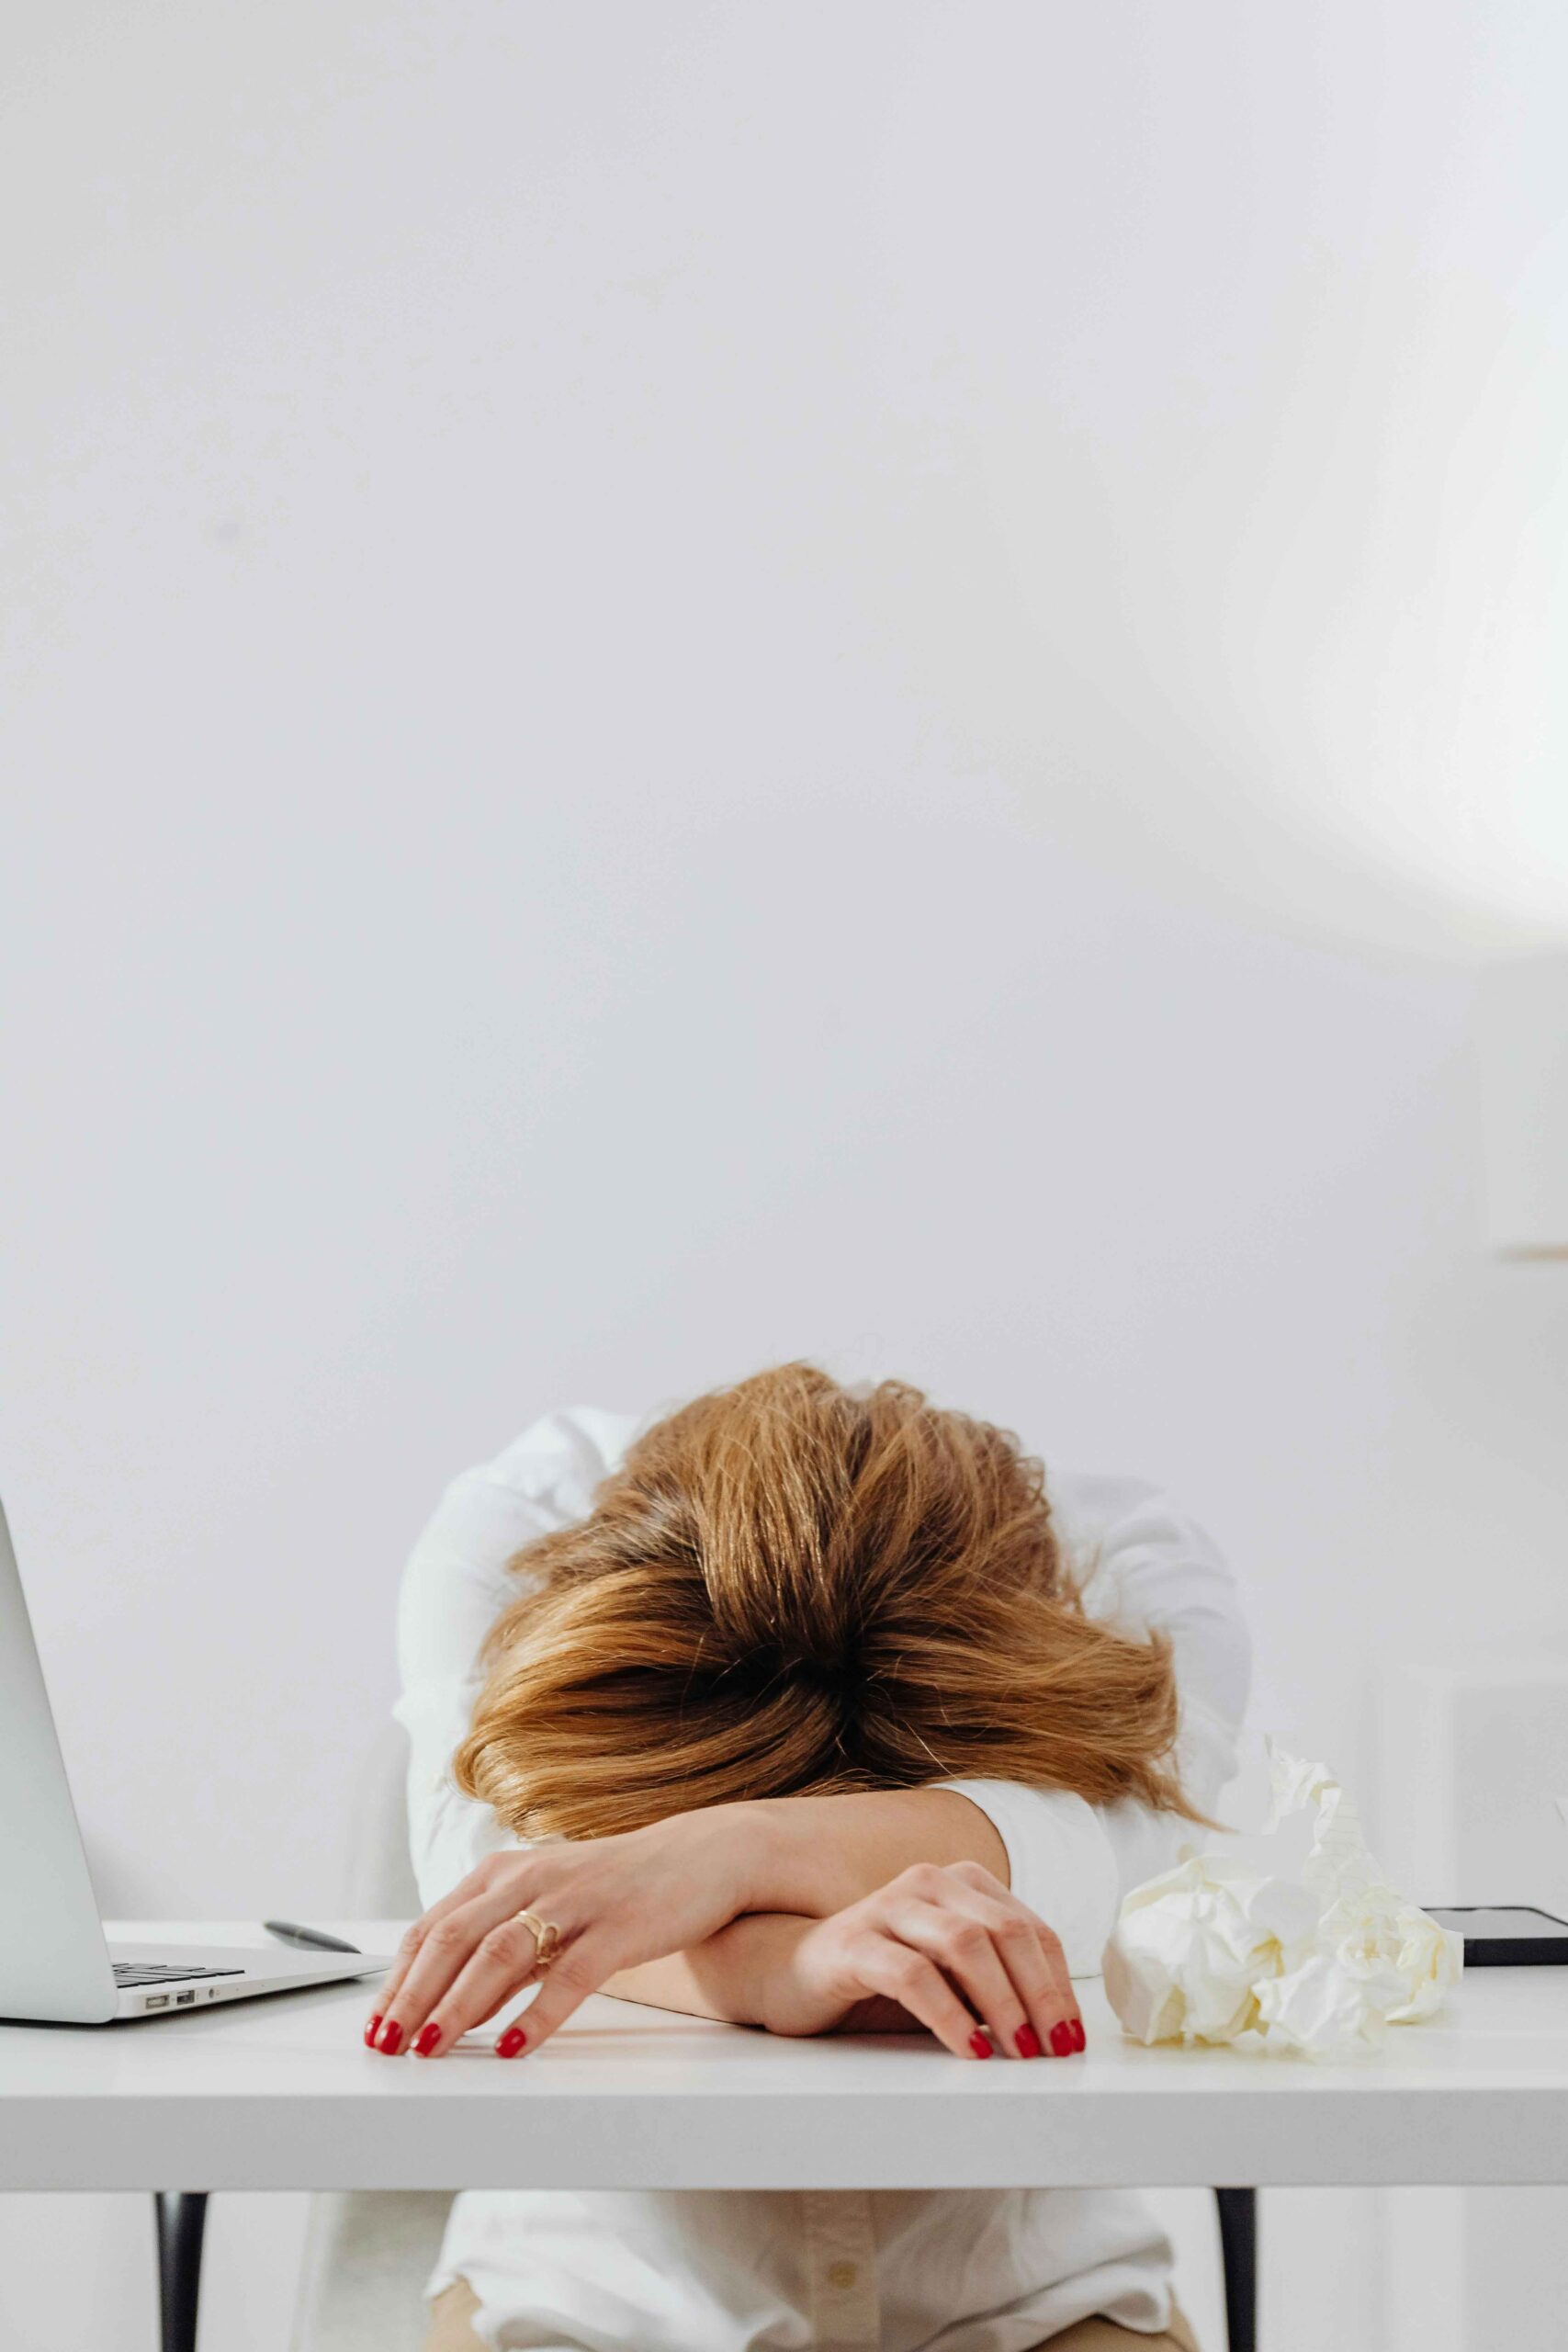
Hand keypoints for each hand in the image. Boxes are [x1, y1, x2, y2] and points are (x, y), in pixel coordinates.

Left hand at [365, 1805, 763, 2058]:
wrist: (702, 1857)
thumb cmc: (617, 1888)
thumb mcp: (547, 1910)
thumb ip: (502, 1954)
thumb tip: (451, 2008)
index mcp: (504, 1872)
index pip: (431, 1927)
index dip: (397, 1978)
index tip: (374, 2024)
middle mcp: (530, 1878)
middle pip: (453, 1938)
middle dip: (412, 1996)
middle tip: (387, 2045)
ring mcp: (574, 1900)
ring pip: (499, 1954)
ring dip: (458, 2005)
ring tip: (432, 2048)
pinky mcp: (618, 1926)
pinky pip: (570, 1974)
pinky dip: (537, 2014)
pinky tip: (515, 2047)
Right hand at [763, 1860, 1085, 2059]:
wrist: (794, 1972)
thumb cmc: (884, 1978)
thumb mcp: (951, 1978)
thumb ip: (997, 1983)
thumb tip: (1059, 2030)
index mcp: (963, 1883)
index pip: (1031, 1930)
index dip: (1059, 1986)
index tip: (1073, 2038)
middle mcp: (930, 1882)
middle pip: (1007, 1933)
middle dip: (1041, 1996)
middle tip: (1056, 2051)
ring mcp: (889, 1906)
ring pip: (966, 1944)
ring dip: (1003, 2003)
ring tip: (1019, 2051)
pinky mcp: (855, 1942)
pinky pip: (914, 1975)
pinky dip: (950, 2016)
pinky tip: (969, 2048)